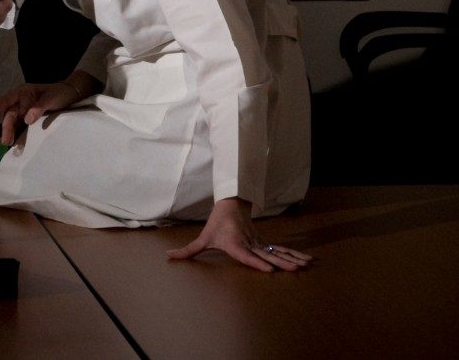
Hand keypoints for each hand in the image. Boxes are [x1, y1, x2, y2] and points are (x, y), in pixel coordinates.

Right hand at [0, 81, 82, 145]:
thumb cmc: (60, 93)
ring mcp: (25, 110)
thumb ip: (39, 107)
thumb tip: (27, 119)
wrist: (72, 96)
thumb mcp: (51, 98)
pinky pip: (21, 126)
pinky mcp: (30, 119)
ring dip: (10, 131)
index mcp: (23, 92)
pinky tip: (16, 142)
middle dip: (6, 127)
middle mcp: (21, 101)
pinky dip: (17, 133)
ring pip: (13, 121)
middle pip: (10, 113)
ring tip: (8, 143)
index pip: (7, 100)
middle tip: (6, 141)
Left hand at [167, 197, 312, 271]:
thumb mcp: (202, 238)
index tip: (269, 270)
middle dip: (282, 263)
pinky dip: (294, 254)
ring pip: (277, 251)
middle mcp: (249, 244)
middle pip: (267, 255)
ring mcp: (259, 243)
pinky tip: (306, 260)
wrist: (230, 205)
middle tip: (296, 270)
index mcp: (235, 245)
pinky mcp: (264, 242)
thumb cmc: (216, 224)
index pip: (247, 255)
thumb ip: (188, 251)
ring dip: (293, 258)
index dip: (257, 262)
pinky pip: (280, 249)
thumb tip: (168, 256)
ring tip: (308, 265)